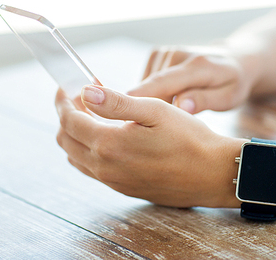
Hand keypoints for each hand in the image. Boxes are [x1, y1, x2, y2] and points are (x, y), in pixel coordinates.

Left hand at [55, 85, 243, 207]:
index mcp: (109, 145)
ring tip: (93, 114)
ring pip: (76, 157)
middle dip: (67, 115)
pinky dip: (88, 149)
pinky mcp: (124, 188)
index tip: (66, 87)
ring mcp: (113, 181)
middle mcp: (105, 168)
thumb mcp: (155, 110)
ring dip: (76, 133)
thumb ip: (116, 102)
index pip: (69, 120)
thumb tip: (86, 93)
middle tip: (80, 98)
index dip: (63, 100)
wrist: (212, 174)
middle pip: (66, 139)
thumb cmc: (189, 139)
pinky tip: (107, 137)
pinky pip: (91, 169)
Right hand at [128, 46, 252, 113]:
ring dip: (152, 103)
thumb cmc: (233, 84)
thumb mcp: (228, 97)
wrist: (235, 60)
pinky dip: (152, 94)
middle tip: (155, 131)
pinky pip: (146, 81)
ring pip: (146, 86)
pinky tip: (169, 100)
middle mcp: (178, 54)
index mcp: (198, 65)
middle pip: (150, 87)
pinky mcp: (157, 54)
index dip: (141, 97)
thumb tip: (181, 107)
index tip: (123, 112)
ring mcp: (166, 52)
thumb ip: (204, 100)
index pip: (163, 82)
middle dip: (147, 109)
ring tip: (171, 114)